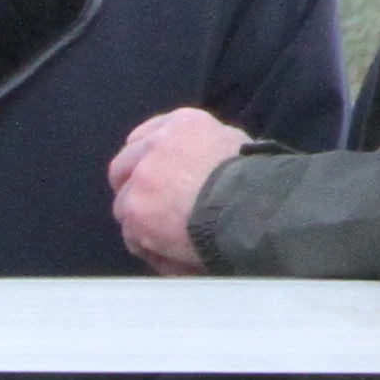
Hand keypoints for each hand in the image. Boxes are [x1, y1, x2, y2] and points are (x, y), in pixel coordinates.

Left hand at [107, 107, 254, 276]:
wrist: (254, 208)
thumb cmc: (257, 182)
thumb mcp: (235, 145)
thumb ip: (207, 148)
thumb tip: (200, 159)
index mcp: (181, 124)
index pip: (144, 138)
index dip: (144, 162)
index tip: (150, 178)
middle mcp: (155, 145)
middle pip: (122, 167)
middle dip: (131, 189)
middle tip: (149, 212)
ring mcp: (141, 177)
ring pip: (124, 204)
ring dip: (140, 222)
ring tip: (167, 240)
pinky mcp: (136, 210)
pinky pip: (132, 236)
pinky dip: (149, 248)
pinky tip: (170, 255)